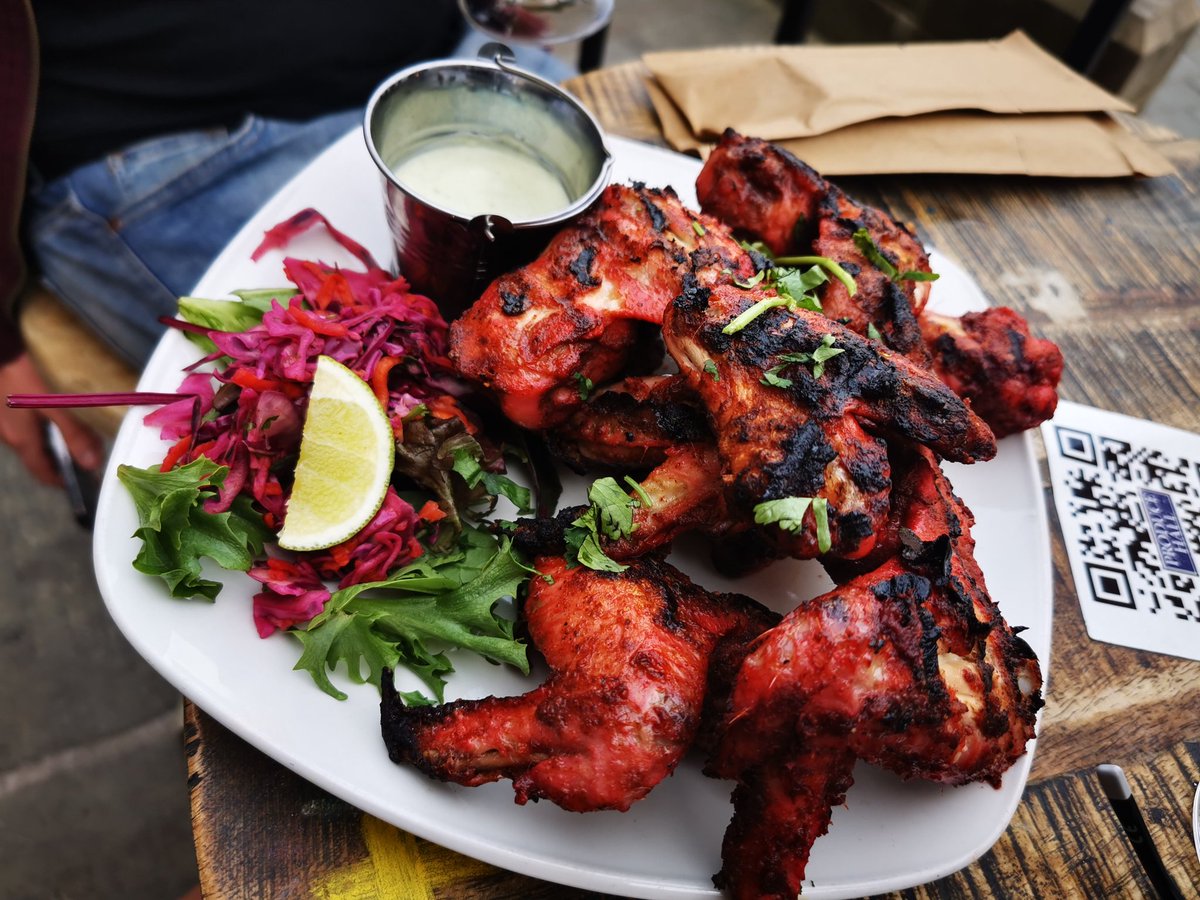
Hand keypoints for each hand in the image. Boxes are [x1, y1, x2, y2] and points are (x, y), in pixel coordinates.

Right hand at [0, 351, 103, 485]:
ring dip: (52, 441)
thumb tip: (91, 464)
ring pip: (31, 437)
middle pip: (36, 455)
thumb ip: (76, 434)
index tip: (80, 483)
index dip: (61, 481)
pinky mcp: (4, 403)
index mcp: (21, 439)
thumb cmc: (29, 376)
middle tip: (85, 454)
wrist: (2, 348)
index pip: (41, 471)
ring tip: (76, 433)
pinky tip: (56, 412)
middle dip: (60, 459)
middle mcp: (7, 433)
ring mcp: (2, 418)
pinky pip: (25, 422)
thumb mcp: (58, 406)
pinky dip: (43, 424)